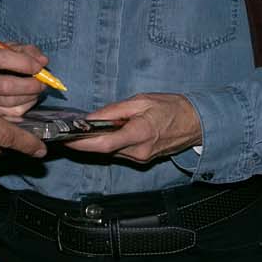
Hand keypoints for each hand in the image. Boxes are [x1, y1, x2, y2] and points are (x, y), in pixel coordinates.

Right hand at [0, 43, 48, 116]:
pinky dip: (26, 107)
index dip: (24, 63)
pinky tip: (29, 98)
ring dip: (30, 97)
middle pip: (5, 86)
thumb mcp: (8, 48)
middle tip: (43, 83)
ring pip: (10, 102)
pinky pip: (11, 114)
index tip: (39, 66)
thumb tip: (43, 61)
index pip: (0, 59)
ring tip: (37, 89)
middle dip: (30, 85)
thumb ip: (27, 51)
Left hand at [65, 92, 201, 163]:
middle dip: (87, 141)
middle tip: (72, 129)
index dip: (81, 144)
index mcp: (139, 133)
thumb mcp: (141, 101)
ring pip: (111, 152)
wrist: (196, 123)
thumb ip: (114, 111)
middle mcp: (138, 152)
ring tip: (93, 127)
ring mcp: (141, 159)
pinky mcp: (142, 160)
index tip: (66, 139)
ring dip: (100, 141)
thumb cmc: (171, 108)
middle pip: (104, 150)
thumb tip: (91, 118)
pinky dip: (112, 143)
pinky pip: (120, 152)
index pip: (103, 144)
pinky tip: (112, 132)